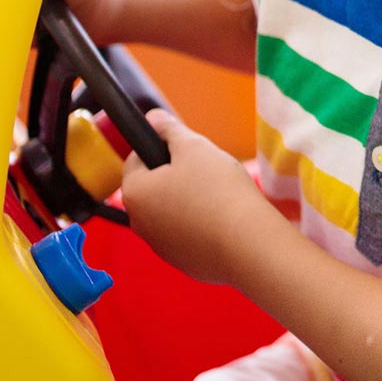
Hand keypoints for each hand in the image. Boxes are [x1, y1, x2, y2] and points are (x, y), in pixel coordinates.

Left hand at [120, 110, 278, 285]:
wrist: (248, 245)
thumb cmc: (218, 191)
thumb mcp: (195, 148)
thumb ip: (169, 130)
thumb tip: (152, 118)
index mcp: (133, 193)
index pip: (135, 160)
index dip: (160, 148)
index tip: (186, 149)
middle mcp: (139, 223)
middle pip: (153, 188)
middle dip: (175, 176)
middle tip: (206, 171)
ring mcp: (161, 247)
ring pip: (170, 212)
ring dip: (188, 201)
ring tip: (219, 196)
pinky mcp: (183, 262)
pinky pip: (187, 234)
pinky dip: (200, 224)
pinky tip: (223, 219)